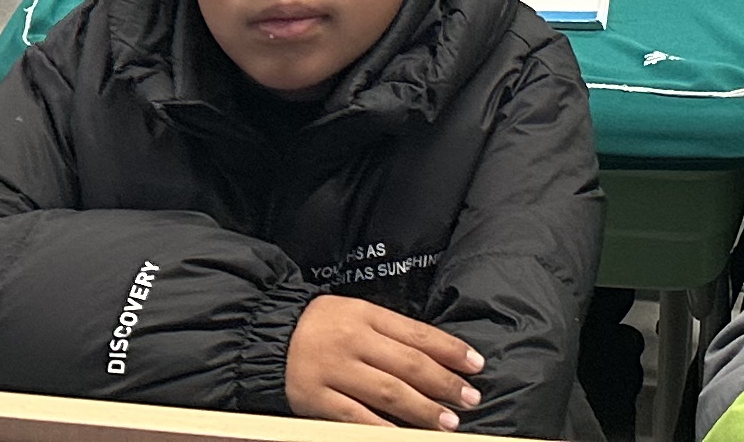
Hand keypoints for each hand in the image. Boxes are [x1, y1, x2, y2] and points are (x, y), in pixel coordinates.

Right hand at [284, 295, 480, 428]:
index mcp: (367, 315)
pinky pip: (354, 416)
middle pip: (407, 365)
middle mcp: (354, 341)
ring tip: (447, 421)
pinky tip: (402, 436)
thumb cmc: (323, 325)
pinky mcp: (316, 398)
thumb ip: (392, 332)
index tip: (475, 365)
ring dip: (422, 409)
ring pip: (387, 392)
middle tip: (470, 398)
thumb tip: (437, 355)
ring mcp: (334, 370)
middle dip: (444, 383)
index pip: (418, 333)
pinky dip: (380, 428)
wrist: (268, 335)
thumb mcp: (358, 313)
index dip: (450, 350)